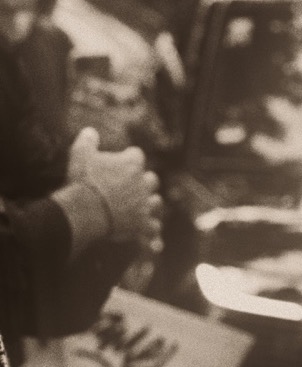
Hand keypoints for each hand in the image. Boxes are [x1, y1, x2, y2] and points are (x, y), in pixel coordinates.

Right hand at [68, 126, 163, 250]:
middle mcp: (143, 183)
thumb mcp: (80, 155)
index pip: (136, 155)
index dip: (128, 157)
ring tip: (140, 206)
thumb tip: (91, 131)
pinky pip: (153, 227)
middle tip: (131, 185)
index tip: (121, 160)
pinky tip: (150, 235)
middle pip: (151, 179)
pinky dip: (151, 230)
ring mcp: (145, 204)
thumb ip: (87, 141)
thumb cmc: (83, 181)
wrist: (85, 211)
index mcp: (132, 164)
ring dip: (149, 203)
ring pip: (156, 202)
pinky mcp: (143, 224)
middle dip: (143, 182)